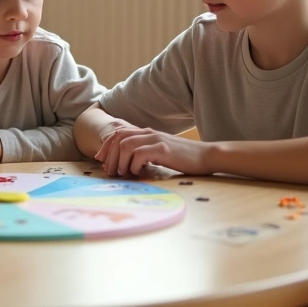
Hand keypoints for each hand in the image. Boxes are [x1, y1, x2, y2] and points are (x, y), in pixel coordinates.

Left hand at [96, 127, 210, 176]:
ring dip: (120, 161)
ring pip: (125, 145)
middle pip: (118, 138)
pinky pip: (139, 154)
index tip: (101, 160)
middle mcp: (149, 133)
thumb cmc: (184, 158)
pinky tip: (138, 173)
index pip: (119, 133)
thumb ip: (146, 154)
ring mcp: (156, 139)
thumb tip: (128, 166)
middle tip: (109, 171)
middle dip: (109, 155)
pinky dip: (133, 165)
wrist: (206, 156)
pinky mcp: (162, 148)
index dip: (106, 146)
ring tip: (123, 173)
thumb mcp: (161, 152)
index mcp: (147, 132)